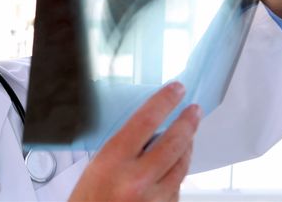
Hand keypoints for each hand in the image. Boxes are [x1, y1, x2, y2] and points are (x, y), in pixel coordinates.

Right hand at [69, 83, 201, 201]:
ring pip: (182, 165)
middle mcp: (136, 180)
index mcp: (113, 161)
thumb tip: (150, 130)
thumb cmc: (88, 201)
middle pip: (175, 142)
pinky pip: (178, 187)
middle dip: (188, 122)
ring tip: (188, 135)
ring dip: (187, 147)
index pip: (146, 120)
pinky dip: (178, 173)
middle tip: (194, 111)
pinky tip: (175, 165)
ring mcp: (154, 199)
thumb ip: (124, 148)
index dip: (165, 101)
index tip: (176, 90)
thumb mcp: (97, 166)